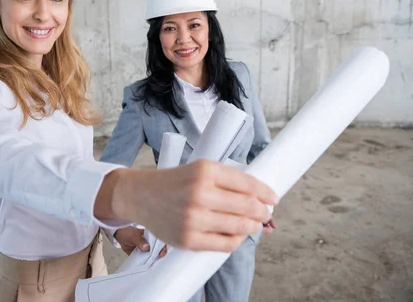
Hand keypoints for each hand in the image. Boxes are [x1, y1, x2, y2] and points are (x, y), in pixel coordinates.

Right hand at [103, 159, 277, 251]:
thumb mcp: (199, 168)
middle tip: (265, 213)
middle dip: (262, 211)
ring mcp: (193, 218)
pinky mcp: (188, 238)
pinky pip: (224, 244)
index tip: (272, 197)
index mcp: (205, 170)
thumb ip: (226, 180)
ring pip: (239, 226)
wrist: (140, 195)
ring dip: (253, 226)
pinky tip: (237, 235)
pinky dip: (236, 241)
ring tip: (254, 224)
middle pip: (247, 206)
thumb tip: (259, 196)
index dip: (265, 192)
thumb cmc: (172, 182)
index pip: (247, 184)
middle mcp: (199, 193)